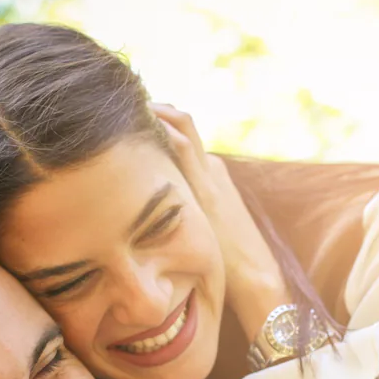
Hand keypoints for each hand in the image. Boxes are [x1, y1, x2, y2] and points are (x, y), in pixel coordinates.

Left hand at [151, 103, 291, 340]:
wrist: (254, 273)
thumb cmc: (228, 261)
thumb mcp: (204, 230)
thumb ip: (184, 218)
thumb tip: (151, 222)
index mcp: (211, 174)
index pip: (183, 134)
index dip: (159, 121)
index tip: (132, 118)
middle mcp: (211, 166)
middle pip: (182, 121)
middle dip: (155, 108)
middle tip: (124, 104)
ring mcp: (209, 173)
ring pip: (183, 124)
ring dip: (157, 111)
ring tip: (128, 105)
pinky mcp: (205, 187)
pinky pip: (182, 146)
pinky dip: (164, 128)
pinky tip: (142, 122)